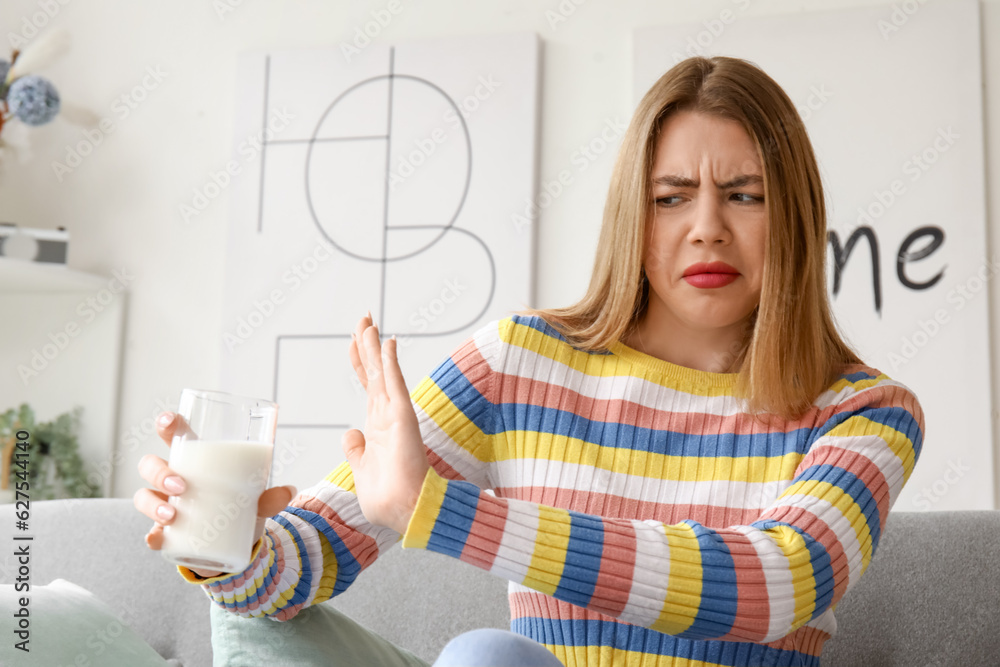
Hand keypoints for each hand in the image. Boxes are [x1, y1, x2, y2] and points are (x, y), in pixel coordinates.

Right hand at [133, 412, 296, 578]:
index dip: (166, 424)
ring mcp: (164, 505)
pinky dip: (152, 536)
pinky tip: (156, 539)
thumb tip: (289, 491)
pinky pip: (150, 532)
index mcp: (195, 462)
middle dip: (160, 473)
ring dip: (153, 505)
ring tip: (173, 515)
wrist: (236, 544)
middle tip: (182, 486)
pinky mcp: (164, 532)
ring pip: (143, 497)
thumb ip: (271, 497)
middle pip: (150, 465)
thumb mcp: (257, 500)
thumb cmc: (240, 508)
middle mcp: (173, 480)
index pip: (173, 435)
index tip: (170, 422)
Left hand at [344, 312, 429, 533]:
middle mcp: (387, 415)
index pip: (367, 385)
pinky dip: (390, 361)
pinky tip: (386, 341)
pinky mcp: (402, 417)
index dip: (361, 361)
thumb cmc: (387, 498)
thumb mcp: (361, 469)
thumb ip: (356, 450)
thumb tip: (350, 433)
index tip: (355, 340)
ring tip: (367, 321)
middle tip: (363, 318)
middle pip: (374, 371)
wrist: (404, 511)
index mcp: (378, 426)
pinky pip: (394, 383)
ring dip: (375, 345)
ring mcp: (395, 414)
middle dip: (367, 344)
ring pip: (382, 371)